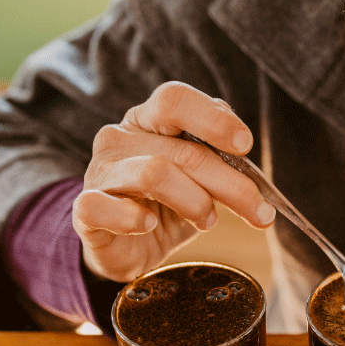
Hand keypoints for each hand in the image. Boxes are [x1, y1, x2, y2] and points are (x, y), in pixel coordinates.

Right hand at [73, 81, 275, 281]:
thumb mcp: (201, 179)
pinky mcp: (85, 210)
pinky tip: (149, 225)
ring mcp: (100, 172)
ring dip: (195, 202)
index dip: (213, 120)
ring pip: (155, 174)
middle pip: (182, 150)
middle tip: (259, 212)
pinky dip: (131, 218)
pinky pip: (102, 206)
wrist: (128, 246)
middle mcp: (120, 138)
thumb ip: (219, 157)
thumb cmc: (169, 205)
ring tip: (208, 221)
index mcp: (149, 121)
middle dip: (230, 184)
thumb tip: (243, 145)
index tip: (245, 146)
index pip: (175, 99)